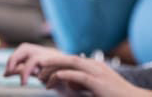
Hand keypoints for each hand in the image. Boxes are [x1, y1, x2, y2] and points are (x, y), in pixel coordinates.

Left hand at [3, 43, 151, 96]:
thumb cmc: (114, 95)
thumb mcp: (95, 86)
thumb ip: (82, 82)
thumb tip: (68, 84)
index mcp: (94, 65)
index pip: (71, 60)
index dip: (56, 63)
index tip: (43, 71)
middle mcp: (96, 65)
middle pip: (69, 58)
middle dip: (52, 62)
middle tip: (37, 69)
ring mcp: (97, 72)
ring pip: (72, 63)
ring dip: (55, 67)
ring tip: (41, 75)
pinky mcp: (98, 82)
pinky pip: (78, 75)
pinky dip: (65, 75)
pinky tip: (55, 79)